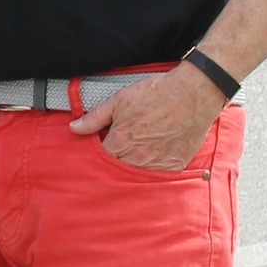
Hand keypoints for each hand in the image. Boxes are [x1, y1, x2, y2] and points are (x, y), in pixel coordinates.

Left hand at [69, 63, 226, 170]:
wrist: (191, 95)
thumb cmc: (155, 94)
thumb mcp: (118, 100)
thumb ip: (95, 118)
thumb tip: (75, 128)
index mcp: (121, 142)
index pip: (101, 156)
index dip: (102, 147)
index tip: (106, 138)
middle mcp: (139, 157)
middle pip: (119, 165)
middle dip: (117, 155)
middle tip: (125, 138)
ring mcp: (158, 163)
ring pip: (138, 170)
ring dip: (134, 161)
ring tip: (141, 141)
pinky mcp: (175, 165)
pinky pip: (158, 172)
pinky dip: (154, 164)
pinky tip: (156, 147)